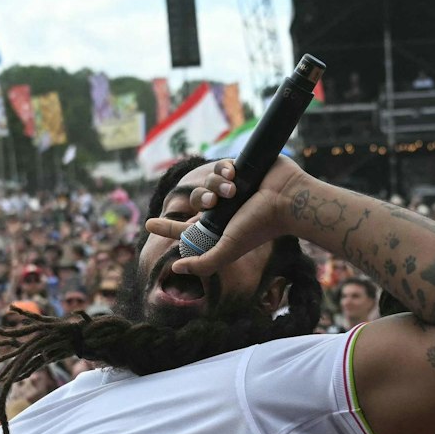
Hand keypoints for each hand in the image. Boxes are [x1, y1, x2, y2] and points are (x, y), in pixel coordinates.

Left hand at [148, 158, 310, 278]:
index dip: (167, 226)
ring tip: (233, 188)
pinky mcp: (240, 169)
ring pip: (207, 181)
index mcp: (217, 228)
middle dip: (201, 198)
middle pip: (196, 199)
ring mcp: (232, 189)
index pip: (186, 228)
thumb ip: (204, 263)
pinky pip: (220, 165)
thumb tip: (176, 268)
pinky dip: (224, 169)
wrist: (287, 199)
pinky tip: (234, 172)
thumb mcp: (228, 248)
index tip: (147, 224)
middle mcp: (223, 209)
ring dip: (216, 184)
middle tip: (214, 202)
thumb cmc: (260, 226)